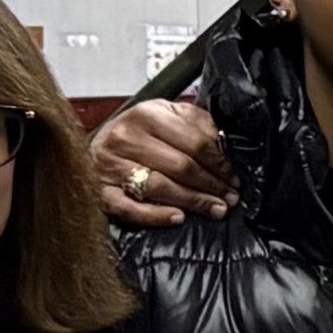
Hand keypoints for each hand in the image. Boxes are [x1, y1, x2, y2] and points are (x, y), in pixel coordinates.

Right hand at [95, 96, 233, 225]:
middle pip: (180, 166)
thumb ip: (196, 125)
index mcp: (147, 115)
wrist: (98, 143)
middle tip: (230, 198)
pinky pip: (130, 208)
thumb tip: (225, 147)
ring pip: (159, 187)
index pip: (194, 143)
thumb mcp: (168, 116)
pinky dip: (155, 215)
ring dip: (193, 201)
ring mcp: (111, 165)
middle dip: (211, 185)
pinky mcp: (101, 190)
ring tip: (215, 209)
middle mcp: (126, 137)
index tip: (234, 178)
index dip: (220, 164)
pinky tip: (178, 217)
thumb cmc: (139, 131)